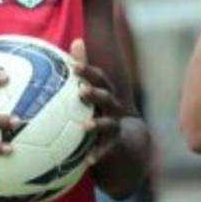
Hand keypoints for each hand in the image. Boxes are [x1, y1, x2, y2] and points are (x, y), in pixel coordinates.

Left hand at [69, 39, 126, 168]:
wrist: (128, 146)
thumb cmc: (102, 114)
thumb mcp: (93, 94)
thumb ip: (85, 72)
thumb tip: (77, 40)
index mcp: (105, 94)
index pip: (99, 79)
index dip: (87, 71)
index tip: (72, 65)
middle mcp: (112, 109)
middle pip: (106, 97)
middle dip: (95, 93)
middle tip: (81, 91)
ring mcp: (115, 128)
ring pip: (108, 124)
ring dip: (98, 124)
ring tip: (86, 126)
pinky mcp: (115, 147)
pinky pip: (106, 151)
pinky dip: (97, 156)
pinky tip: (87, 161)